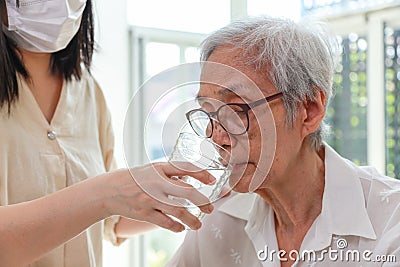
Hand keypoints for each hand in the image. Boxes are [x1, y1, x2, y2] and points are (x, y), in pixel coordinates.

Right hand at [99, 162, 215, 231]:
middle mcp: (157, 182)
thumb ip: (170, 174)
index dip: (201, 173)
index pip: (185, 167)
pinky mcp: (144, 213)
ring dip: (191, 219)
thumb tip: (190, 179)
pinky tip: (181, 228)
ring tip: (198, 224)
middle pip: (186, 191)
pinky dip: (175, 226)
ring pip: (178, 210)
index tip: (212, 180)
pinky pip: (165, 222)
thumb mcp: (152, 170)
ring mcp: (150, 198)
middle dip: (202, 201)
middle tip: (209, 208)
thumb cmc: (134, 179)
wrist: (109, 190)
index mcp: (160, 168)